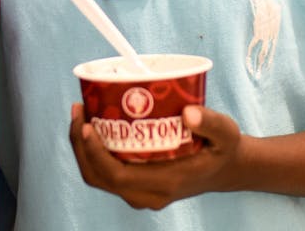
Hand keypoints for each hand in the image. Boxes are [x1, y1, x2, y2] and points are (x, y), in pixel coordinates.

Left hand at [67, 103, 242, 209]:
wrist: (226, 169)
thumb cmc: (223, 149)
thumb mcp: (225, 133)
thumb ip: (210, 123)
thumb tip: (188, 112)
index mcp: (165, 183)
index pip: (117, 175)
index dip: (95, 153)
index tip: (87, 125)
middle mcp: (148, 194)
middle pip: (99, 177)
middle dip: (80, 145)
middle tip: (79, 110)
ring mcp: (140, 193)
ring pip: (99, 177)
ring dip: (83, 148)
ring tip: (81, 114)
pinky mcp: (137, 185)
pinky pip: (106, 173)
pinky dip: (93, 152)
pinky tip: (93, 125)